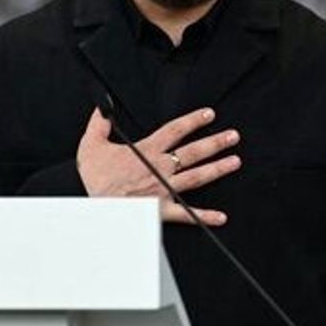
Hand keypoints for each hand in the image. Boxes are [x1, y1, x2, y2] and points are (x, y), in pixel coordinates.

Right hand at [76, 106, 240, 225]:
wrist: (92, 206)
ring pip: (196, 177)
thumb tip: (101, 108)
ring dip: (217, 169)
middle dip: (215, 142)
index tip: (209, 114)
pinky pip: (186, 214)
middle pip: (193, 151)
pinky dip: (204, 216)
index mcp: (146, 151)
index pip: (175, 130)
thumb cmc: (93, 178)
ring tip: (235, 162)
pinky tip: (221, 217)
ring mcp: (163, 189)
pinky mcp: (161, 210)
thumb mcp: (91, 145)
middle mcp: (160, 168)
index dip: (193, 120)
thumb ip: (99, 124)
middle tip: (233, 136)